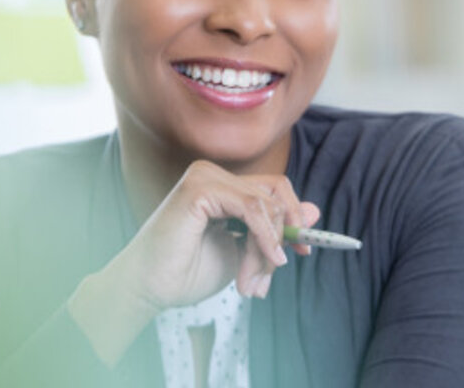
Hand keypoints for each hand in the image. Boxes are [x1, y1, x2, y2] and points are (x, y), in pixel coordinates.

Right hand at [69, 160, 318, 365]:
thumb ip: (274, 231)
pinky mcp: (199, 188)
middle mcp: (213, 174)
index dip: (294, 217)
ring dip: (267, 248)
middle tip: (271, 274)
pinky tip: (265, 260)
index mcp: (222, 186)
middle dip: (280, 238)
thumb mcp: (244, 252)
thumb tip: (314, 211)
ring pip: (265, 204)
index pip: (274, 189)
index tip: (304, 250)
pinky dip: (264, 236)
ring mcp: (205, 177)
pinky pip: (252, 207)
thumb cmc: (186, 273)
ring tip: (251, 282)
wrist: (150, 289)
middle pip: (274, 194)